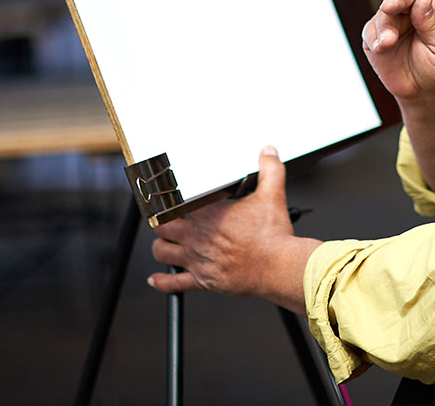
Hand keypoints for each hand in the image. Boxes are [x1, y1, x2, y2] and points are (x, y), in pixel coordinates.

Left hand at [148, 147, 318, 312]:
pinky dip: (162, 281)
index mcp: (210, 214)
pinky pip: (175, 283)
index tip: (170, 195)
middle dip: (162, 221)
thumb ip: (270, 169)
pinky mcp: (203, 280)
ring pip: (163, 252)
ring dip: (160, 246)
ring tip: (163, 241)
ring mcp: (198, 259)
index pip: (178, 202)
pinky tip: (156, 279)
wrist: (279, 267)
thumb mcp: (273, 195)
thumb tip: (268, 152)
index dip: (172, 198)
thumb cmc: (273, 236)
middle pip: (164, 226)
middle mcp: (199, 237)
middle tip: (165, 219)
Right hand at [361, 0, 434, 103]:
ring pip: (383, 11)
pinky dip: (376, 38)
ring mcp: (392, 21)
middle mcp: (413, 8)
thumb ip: (433, 22)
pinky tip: (383, 48)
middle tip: (394, 8)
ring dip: (385, 25)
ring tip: (389, 42)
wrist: (426, 91)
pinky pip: (371, 30)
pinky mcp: (376, 37)